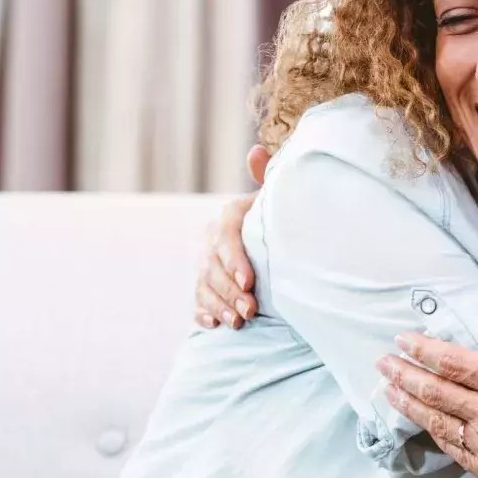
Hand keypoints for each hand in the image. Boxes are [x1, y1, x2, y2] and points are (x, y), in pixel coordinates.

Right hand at [194, 145, 271, 328]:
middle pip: (213, 265)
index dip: (234, 258)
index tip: (248, 280)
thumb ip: (267, 178)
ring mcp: (206, 263)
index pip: (226, 234)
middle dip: (230, 290)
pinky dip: (205, 313)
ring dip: (219, 305)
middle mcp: (213, 238)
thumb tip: (256, 151)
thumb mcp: (275, 201)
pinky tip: (216, 325)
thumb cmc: (278, 221)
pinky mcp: (205, 285)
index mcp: (231, 216)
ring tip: (238, 322)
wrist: (275, 244)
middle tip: (250, 310)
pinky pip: (198, 300)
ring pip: (204, 285)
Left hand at [377, 320, 477, 477]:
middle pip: (434, 388)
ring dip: (407, 404)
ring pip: (434, 418)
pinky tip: (421, 429)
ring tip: (388, 392)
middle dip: (404, 373)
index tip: (403, 340)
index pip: (455, 361)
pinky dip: (431, 435)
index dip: (425, 349)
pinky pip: (450, 448)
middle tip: (382, 363)